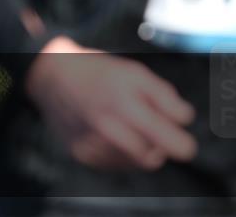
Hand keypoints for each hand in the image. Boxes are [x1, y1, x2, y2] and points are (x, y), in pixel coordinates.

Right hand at [25, 36, 196, 169]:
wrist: (50, 76)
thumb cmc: (97, 72)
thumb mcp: (134, 72)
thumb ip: (164, 96)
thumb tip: (185, 119)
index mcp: (126, 106)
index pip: (171, 144)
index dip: (182, 144)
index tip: (183, 141)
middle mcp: (107, 130)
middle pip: (152, 159)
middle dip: (158, 147)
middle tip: (152, 129)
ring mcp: (92, 145)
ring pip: (132, 163)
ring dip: (138, 149)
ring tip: (126, 125)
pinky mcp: (80, 154)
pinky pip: (112, 163)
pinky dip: (118, 152)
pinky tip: (109, 132)